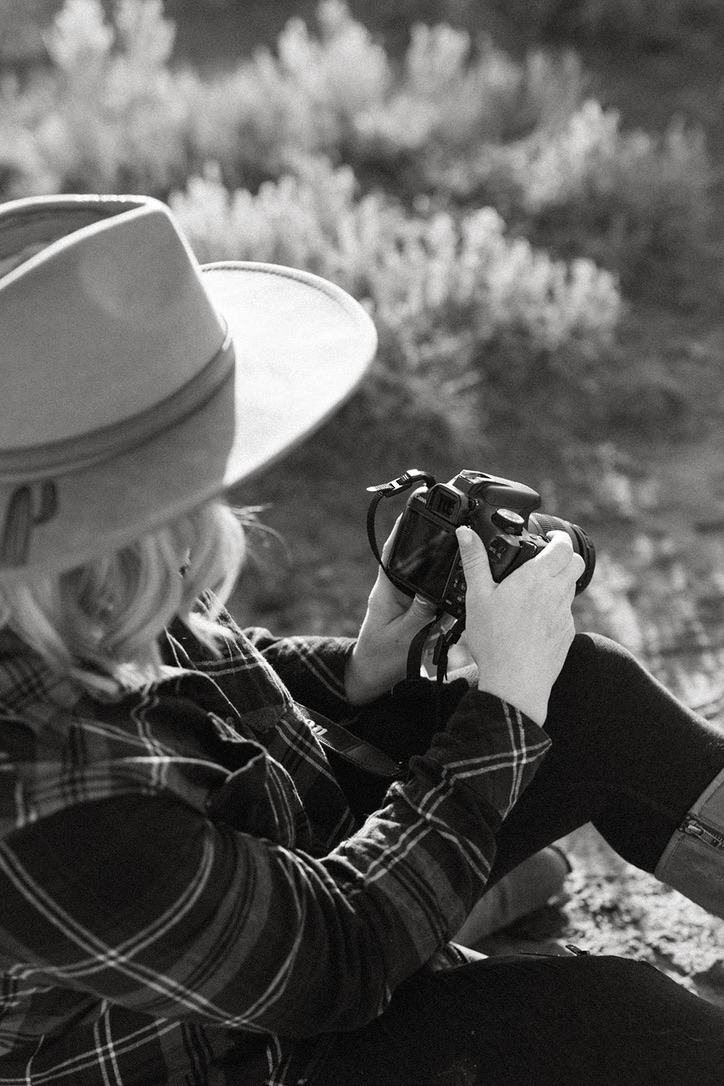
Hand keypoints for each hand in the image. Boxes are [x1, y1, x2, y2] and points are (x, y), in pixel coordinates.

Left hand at [345, 518, 438, 705]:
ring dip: (436, 570)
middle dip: (429, 545)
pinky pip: (429, 595)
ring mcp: (403, 601)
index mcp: (386, 592)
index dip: (401, 530)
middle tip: (448, 528)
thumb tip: (436, 590)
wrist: (371, 678)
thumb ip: (421, 614)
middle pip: (411, 560)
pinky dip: (441, 591)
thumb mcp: (404, 637)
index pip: (392, 553)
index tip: (414, 511)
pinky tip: (456, 589)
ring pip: (423, 577)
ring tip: (456, 561)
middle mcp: (393, 591)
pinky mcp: (411, 612)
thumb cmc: (382, 659)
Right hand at [456, 527, 584, 725]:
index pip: (564, 547)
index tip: (550, 538)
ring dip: (559, 582)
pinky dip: (554, 609)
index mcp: (536, 578)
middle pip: (575, 564)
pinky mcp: (566, 634)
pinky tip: (533, 620)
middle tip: (543, 559)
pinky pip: (566, 613)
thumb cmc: (494, 641)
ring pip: (571, 588)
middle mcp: (556, 593)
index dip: (559, 538)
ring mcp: (565, 615)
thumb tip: (466, 534)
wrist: (514, 684)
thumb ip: (474, 561)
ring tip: (533, 590)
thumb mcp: (477, 597)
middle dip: (563, 557)